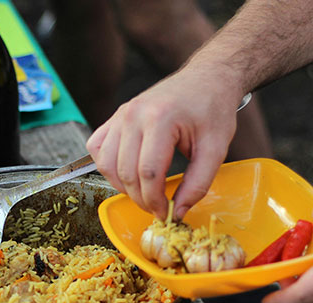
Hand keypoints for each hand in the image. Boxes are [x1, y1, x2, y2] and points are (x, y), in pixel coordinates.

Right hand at [86, 65, 243, 219]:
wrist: (206, 79)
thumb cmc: (212, 110)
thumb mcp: (215, 150)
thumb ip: (198, 184)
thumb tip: (178, 212)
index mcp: (160, 119)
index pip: (148, 172)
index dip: (155, 200)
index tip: (166, 213)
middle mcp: (134, 114)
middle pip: (125, 171)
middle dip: (140, 198)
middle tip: (157, 208)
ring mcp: (121, 114)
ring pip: (106, 163)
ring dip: (121, 186)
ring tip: (143, 193)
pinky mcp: (116, 117)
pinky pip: (97, 148)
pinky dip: (107, 167)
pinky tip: (126, 173)